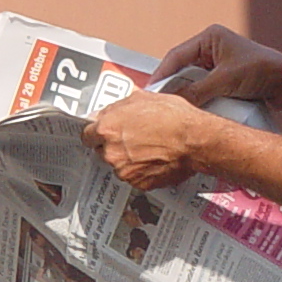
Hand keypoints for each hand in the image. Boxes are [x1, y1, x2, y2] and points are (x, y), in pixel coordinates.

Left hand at [84, 92, 212, 189]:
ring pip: (119, 165)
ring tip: (149, 148)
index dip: (97, 133)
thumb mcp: (142, 98)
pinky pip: (135, 177)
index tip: (102, 133)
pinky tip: (155, 158)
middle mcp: (111, 152)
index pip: (86, 135)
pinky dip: (142, 170)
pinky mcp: (139, 183)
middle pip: (102, 151)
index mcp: (107, 128)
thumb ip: (118, 108)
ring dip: (128, 159)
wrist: (195, 140)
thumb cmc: (173, 117)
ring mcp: (124, 170)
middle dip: (113, 145)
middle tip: (132, 138)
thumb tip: (110, 111)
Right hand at [148, 24, 281, 109]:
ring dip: (187, 95)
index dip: (162, 74)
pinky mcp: (225, 80)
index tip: (150, 91)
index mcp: (209, 38)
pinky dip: (199, 100)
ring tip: (173, 109)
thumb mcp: (224, 80)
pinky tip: (192, 111)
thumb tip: (173, 104)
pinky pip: (205, 90)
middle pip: (182, 70)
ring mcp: (218, 65)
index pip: (177, 55)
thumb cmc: (260, 70)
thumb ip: (196, 91)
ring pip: (193, 82)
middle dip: (173, 86)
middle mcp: (212, 49)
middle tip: (159, 104)